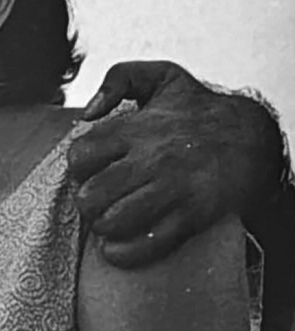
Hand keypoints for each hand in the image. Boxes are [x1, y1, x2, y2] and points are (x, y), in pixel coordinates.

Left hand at [67, 60, 281, 267]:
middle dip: (86, 203)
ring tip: (107, 221)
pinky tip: (116, 250)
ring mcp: (172, 188)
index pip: (80, 156)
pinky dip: (125, 254)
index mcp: (135, 128)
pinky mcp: (193, 214)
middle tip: (96, 201)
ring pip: (114, 221)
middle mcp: (150, 159)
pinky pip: (150, 243)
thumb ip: (117, 79)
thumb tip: (88, 112)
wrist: (253, 135)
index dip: (77, 169)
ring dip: (103, 227)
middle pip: (92, 195)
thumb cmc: (197, 107)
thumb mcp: (159, 76)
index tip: (88, 172)